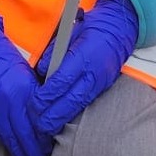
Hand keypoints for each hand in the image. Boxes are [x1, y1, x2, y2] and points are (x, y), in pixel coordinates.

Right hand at [0, 13, 50, 155]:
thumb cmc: (3, 53)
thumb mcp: (26, 70)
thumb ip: (34, 94)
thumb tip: (44, 117)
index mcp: (24, 88)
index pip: (38, 123)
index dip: (44, 140)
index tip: (49, 149)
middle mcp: (8, 98)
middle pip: (24, 134)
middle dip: (34, 152)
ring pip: (8, 135)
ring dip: (19, 150)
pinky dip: (3, 139)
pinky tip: (10, 146)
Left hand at [29, 0, 138, 139]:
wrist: (120, 30)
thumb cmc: (92, 27)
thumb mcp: (70, 30)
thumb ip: (54, 50)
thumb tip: (42, 70)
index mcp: (83, 56)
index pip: (63, 78)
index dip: (49, 93)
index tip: (36, 102)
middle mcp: (92, 73)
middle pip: (71, 98)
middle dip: (54, 113)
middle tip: (39, 124)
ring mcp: (99, 82)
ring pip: (79, 104)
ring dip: (63, 118)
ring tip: (48, 128)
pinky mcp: (102, 87)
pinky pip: (85, 102)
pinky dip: (73, 113)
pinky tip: (62, 120)